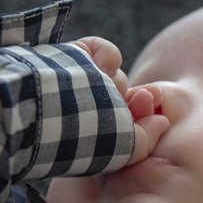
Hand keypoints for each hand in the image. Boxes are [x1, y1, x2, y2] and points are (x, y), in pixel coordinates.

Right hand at [69, 37, 169, 165]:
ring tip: (105, 88)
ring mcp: (79, 83)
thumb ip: (144, 140)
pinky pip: (108, 52)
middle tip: (145, 99)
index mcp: (91, 137)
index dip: (145, 120)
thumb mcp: (117, 150)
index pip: (129, 126)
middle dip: (139, 101)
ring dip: (118, 83)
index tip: (158, 119)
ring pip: (119, 78)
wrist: (38, 107)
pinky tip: (102, 65)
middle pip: (126, 102)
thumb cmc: (79, 134)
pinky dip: (108, 56)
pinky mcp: (75, 56)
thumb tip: (163, 123)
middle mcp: (85, 111)